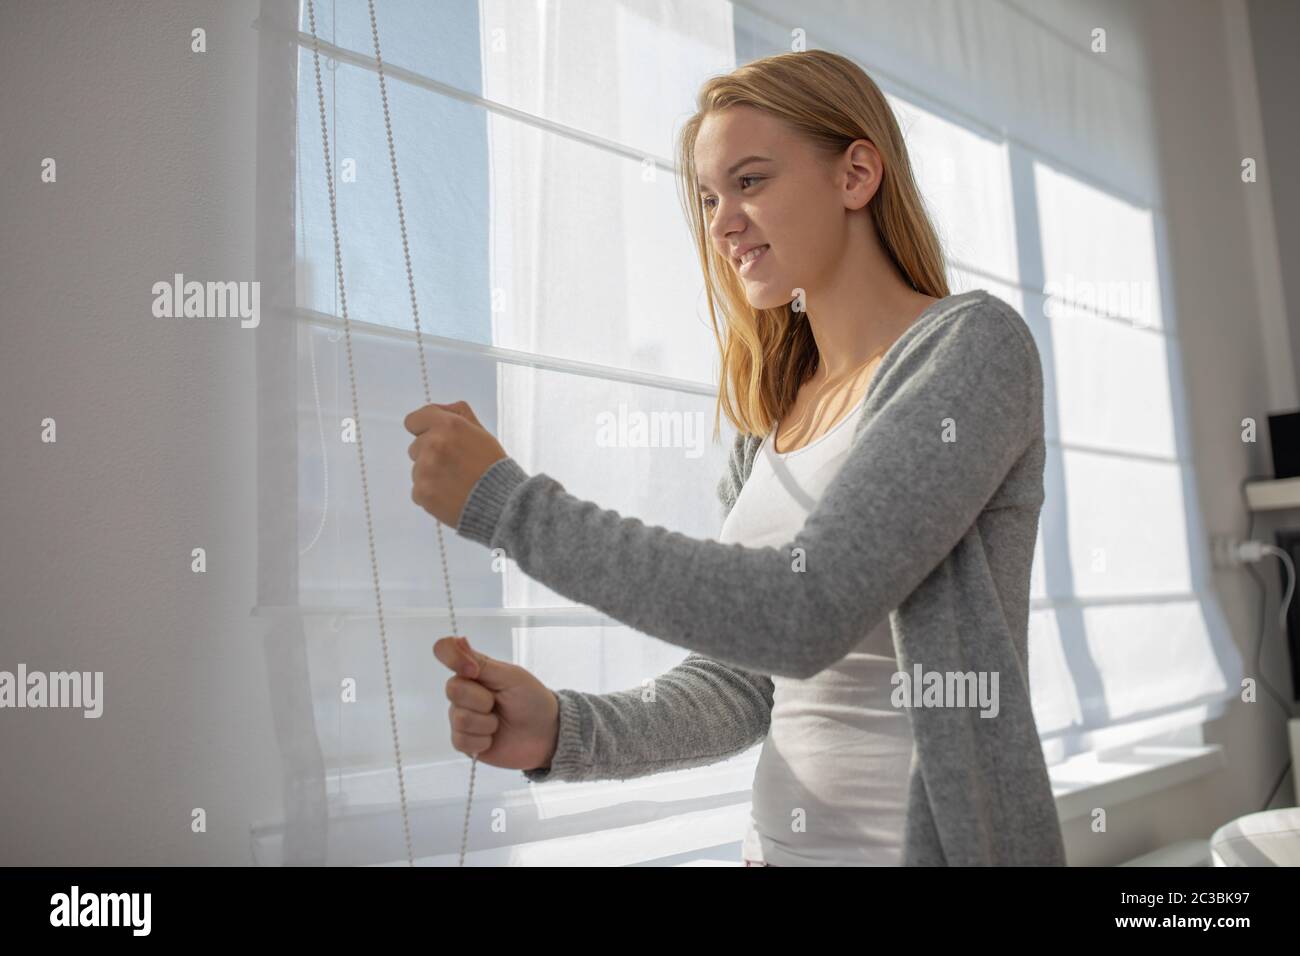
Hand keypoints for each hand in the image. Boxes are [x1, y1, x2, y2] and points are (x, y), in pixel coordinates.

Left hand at [404, 401, 507, 527]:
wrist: (502, 504)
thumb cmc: (493, 467)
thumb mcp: (481, 432)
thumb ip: (458, 414)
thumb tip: (438, 410)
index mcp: (448, 425)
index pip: (413, 421)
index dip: (423, 429)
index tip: (432, 438)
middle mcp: (433, 444)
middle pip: (414, 447)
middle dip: (429, 454)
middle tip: (454, 465)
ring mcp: (425, 469)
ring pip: (417, 470)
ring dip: (431, 475)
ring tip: (455, 482)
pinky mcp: (422, 492)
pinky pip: (418, 490)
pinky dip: (431, 494)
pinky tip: (450, 495)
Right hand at [433, 635, 560, 771]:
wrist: (545, 734)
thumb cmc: (531, 700)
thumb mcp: (511, 677)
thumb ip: (482, 663)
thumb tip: (458, 640)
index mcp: (473, 669)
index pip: (445, 650)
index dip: (452, 658)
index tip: (473, 670)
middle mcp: (463, 691)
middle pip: (452, 689)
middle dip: (482, 699)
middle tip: (498, 703)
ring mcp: (461, 715)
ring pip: (459, 718)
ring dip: (486, 723)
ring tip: (499, 722)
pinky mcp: (463, 741)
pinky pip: (461, 740)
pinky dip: (483, 741)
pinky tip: (493, 738)